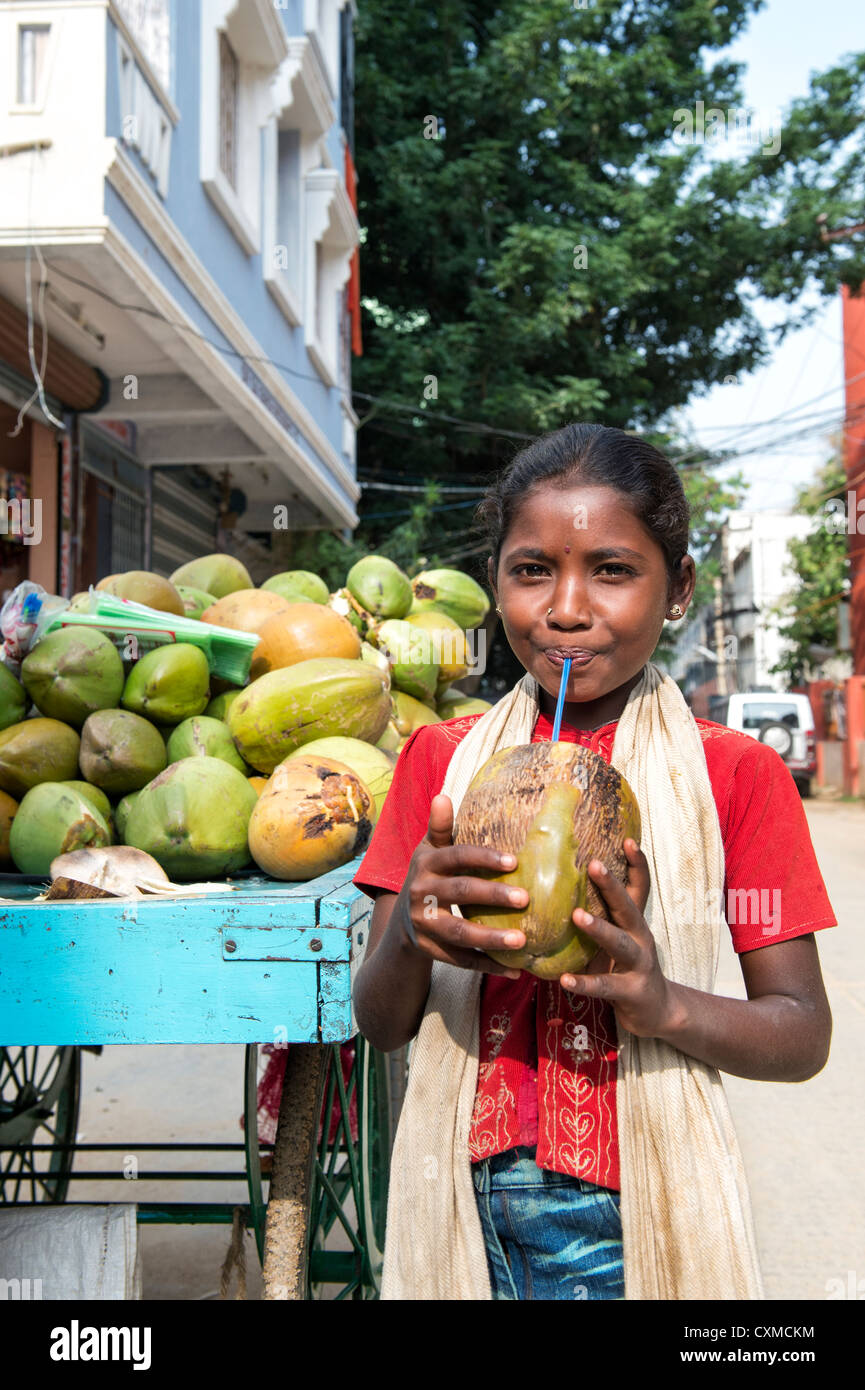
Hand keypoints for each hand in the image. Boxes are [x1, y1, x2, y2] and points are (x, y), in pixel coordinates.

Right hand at [390, 794, 528, 977]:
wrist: (401, 924)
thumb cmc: (428, 878)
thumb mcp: (429, 852)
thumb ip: (440, 828)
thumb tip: (443, 796)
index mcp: (426, 864)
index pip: (457, 857)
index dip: (485, 859)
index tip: (515, 861)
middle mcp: (420, 894)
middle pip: (460, 893)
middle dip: (493, 896)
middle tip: (526, 898)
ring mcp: (423, 925)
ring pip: (459, 933)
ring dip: (491, 938)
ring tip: (523, 940)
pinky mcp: (429, 951)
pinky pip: (461, 961)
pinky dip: (488, 966)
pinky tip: (515, 968)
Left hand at [559, 839, 676, 1037]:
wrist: (659, 1012)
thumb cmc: (625, 968)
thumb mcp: (615, 940)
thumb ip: (596, 918)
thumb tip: (555, 891)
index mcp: (634, 922)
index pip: (639, 888)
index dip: (637, 864)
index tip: (628, 839)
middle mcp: (640, 937)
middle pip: (627, 907)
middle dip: (612, 885)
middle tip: (594, 865)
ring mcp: (638, 964)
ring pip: (619, 942)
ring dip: (598, 928)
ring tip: (577, 915)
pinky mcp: (631, 991)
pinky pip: (605, 986)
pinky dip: (585, 982)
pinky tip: (565, 980)